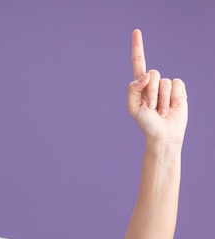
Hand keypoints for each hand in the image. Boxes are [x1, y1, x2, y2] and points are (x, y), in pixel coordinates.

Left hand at [127, 29, 187, 144]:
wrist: (162, 134)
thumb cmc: (145, 122)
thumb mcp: (133, 107)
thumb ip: (133, 89)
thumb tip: (146, 75)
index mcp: (140, 85)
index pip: (138, 62)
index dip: (138, 47)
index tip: (136, 31)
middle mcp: (153, 82)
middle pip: (152, 74)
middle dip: (151, 92)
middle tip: (151, 108)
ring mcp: (166, 86)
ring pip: (164, 82)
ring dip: (161, 99)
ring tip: (160, 111)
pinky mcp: (179, 90)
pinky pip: (176, 84)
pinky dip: (172, 97)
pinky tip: (171, 107)